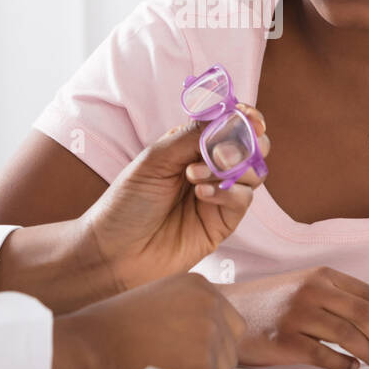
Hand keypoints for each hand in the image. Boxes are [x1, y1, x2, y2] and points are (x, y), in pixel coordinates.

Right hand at [50, 273, 244, 368]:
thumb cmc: (113, 326)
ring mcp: (208, 337)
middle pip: (230, 349)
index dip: (212, 343)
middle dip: (209, 362)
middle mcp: (210, 307)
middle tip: (174, 365)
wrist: (88, 346)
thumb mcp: (159, 296)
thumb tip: (212, 331)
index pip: (232, 324)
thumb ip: (190, 308)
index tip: (187, 350)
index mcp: (200, 286)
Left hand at [84, 104, 269, 291]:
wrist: (115, 251)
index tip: (249, 119)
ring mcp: (219, 196)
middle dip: (245, 144)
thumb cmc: (128, 202)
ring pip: (254, 173)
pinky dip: (228, 193)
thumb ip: (193, 136)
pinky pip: (243, 200)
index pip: (230, 124)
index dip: (245, 118)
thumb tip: (231, 117)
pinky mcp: (223, 223)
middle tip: (219, 153)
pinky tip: (201, 195)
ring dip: (231, 168)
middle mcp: (210, 168)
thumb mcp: (155, 159)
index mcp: (192, 145)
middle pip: (252, 147)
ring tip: (194, 176)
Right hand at [223, 266, 368, 368]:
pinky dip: (345, 366)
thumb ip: (337, 298)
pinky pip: (326, 356)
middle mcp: (311, 290)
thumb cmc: (271, 303)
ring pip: (350, 337)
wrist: (226, 309)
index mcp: (322, 275)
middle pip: (366, 316)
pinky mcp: (284, 339)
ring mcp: (297, 314)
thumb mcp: (304, 286)